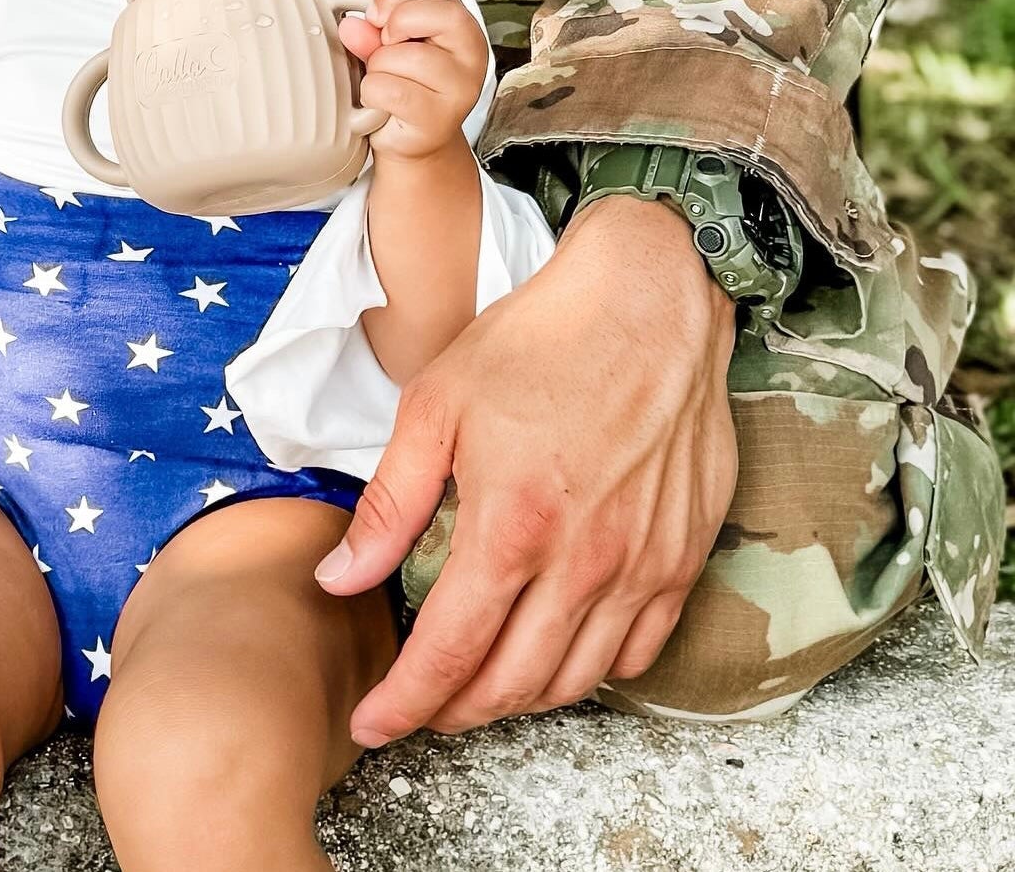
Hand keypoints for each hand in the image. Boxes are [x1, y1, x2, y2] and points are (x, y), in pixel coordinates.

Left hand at [315, 193, 737, 739]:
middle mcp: (584, 561)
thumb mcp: (437, 405)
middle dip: (454, 712)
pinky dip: (591, 671)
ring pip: (576, 680)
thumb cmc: (539, 341)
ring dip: (520, 699)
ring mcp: (643, 565)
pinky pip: (639, 652)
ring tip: (480, 687)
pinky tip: (557, 654)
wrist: (649, 299)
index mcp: (512, 525)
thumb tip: (339, 578)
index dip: (404, 703)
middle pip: (511, 684)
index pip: (448, 653)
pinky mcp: (684, 556)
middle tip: (421, 705)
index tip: (373, 724)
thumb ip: (390, 504)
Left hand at [337, 0, 488, 161]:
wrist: (411, 142)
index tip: (376, 14)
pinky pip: (392, 90)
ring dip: (379, 66)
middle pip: (441, 15)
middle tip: (385, 44)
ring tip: (384, 80)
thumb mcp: (387, 49)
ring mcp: (461, 89)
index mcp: (462, 28)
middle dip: (397, 22)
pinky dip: (373, 93)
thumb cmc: (403, 87)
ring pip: (408, 56)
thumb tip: (351, 26)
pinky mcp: (440, 118)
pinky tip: (379, 101)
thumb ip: (371, 33)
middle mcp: (472, 56)